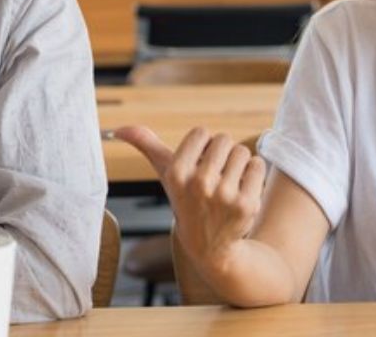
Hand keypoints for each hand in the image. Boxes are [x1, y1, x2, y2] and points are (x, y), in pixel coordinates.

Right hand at [115, 126, 265, 275]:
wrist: (210, 246)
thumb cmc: (187, 201)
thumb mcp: (166, 174)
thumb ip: (146, 146)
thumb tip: (118, 129)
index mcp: (177, 173)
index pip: (201, 132)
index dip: (203, 147)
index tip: (198, 166)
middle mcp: (199, 184)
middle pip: (223, 139)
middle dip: (221, 154)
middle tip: (215, 178)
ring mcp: (224, 195)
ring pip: (242, 151)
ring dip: (238, 164)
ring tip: (227, 185)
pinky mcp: (247, 203)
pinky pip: (257, 165)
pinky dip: (253, 174)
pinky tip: (242, 192)